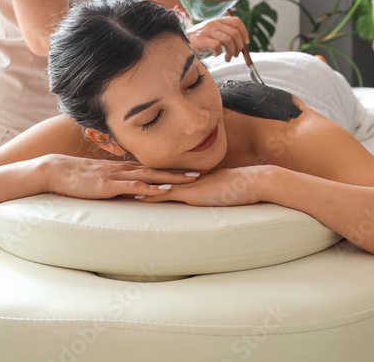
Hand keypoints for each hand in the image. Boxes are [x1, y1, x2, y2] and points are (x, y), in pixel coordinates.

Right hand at [44, 154, 198, 199]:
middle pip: (158, 170)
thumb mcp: (103, 182)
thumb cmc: (78, 178)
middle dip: (179, 173)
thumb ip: (117, 187)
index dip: (172, 170)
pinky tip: (162, 191)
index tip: (190, 172)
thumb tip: (132, 196)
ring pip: (150, 176)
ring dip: (171, 178)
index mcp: (124, 169)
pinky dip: (149, 189)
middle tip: (201, 174)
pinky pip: (133, 187)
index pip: (153, 168)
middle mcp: (125, 170)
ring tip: (191, 181)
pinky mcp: (109, 185)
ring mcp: (118, 176)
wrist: (57, 171)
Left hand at [134, 166, 272, 206]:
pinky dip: (153, 195)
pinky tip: (139, 196)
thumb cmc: (243, 188)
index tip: (134, 175)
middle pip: (156, 177)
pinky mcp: (193, 194)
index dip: (149, 175)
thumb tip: (209, 198)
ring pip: (158, 185)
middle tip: (119, 177)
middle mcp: (187, 179)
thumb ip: (213, 193)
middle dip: (137, 177)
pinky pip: (169, 195)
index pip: (166, 175)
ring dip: (140, 186)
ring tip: (121, 186)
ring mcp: (189, 185)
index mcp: (192, 177)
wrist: (254, 182)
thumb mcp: (223, 190)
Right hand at [187, 16, 248, 60]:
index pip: (236, 21)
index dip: (244, 32)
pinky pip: (217, 46)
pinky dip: (219, 53)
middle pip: (235, 33)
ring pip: (228, 40)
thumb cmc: (200, 41)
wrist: (182, 42)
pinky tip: (215, 55)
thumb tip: (242, 44)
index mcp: (218, 20)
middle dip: (239, 46)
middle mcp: (214, 23)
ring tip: (227, 58)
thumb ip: (225, 34)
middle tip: (235, 54)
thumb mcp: (213, 33)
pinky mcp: (202, 39)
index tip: (245, 42)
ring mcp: (207, 31)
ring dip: (231, 52)